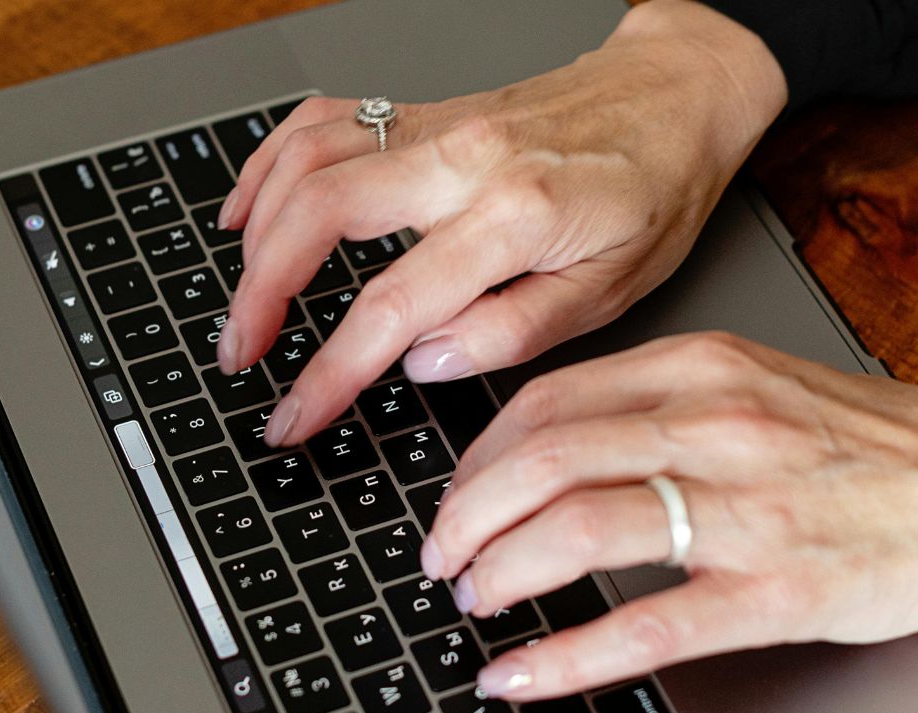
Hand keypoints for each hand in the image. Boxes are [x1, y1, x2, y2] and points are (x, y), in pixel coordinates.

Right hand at [216, 0, 787, 445]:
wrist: (676, 94)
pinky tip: (251, 207)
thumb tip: (426, 361)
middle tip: (241, 353)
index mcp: (516, 213)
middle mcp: (464, 158)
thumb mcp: (613, 287)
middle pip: (320, 212)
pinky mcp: (426, 113)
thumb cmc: (657, 188)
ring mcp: (437, 126)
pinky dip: (272, 162)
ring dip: (257, 231)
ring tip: (240, 298)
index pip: (393, 303)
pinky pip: (325, 120)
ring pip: (309, 157)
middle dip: (260, 292)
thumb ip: (515, 329)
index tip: (296, 414)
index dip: (331, 370)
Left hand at [421, 332, 917, 699]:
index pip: (550, 401)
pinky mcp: (773, 594)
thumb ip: (664, 399)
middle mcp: (716, 427)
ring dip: (501, 568)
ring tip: (474, 596)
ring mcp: (745, 511)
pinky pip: (642, 627)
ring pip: (577, 529)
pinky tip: (518, 673)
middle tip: (443, 551)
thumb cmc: (880, 448)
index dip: (482, 453)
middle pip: (544, 459)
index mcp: (705, 368)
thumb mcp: (764, 384)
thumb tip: (562, 433)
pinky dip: (561, 655)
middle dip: (469, 512)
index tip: (461, 487)